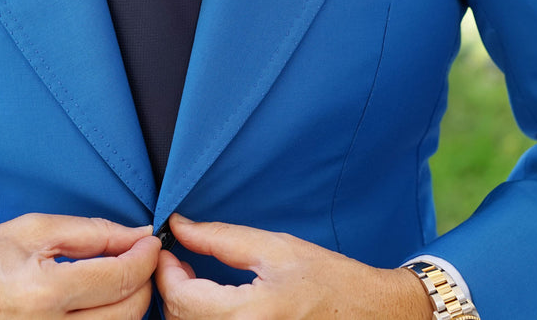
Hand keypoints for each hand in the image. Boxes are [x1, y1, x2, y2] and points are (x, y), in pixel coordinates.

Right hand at [0, 213, 160, 318]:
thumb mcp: (30, 231)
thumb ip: (89, 233)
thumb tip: (136, 235)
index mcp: (42, 293)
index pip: (120, 278)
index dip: (146, 256)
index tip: (152, 241)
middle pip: (129, 313)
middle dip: (144, 282)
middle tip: (137, 259)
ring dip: (127, 306)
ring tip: (116, 280)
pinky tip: (97, 304)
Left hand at [155, 215, 432, 318]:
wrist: (372, 314)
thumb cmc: (330, 279)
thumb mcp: (275, 248)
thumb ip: (219, 238)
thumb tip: (178, 227)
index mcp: (249, 315)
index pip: (180, 298)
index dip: (164, 270)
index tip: (168, 249)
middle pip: (179, 319)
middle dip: (172, 286)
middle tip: (181, 260)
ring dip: (184, 305)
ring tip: (196, 278)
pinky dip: (201, 318)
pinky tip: (212, 302)